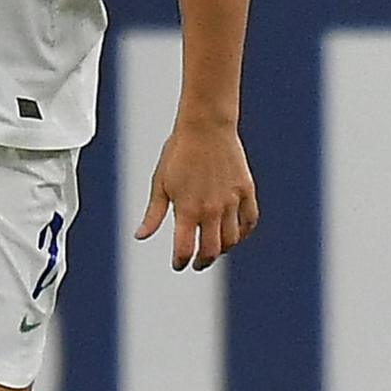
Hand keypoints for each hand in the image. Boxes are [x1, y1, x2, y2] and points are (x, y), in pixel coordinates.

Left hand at [136, 117, 258, 269]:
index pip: (185, 250)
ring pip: (231, 240)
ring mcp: (231, 202)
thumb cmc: (178, 152)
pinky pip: (249, 221)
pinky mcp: (246, 191)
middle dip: (202, 262)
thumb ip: (153, 214)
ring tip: (214, 248)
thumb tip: (141, 236)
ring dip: (222, 250)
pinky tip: (236, 234)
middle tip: (197, 263)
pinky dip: (243, 233)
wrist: (205, 127)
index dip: (180, 262)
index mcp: (187, 210)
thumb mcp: (160, 183)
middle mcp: (211, 210)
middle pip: (211, 251)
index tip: (178, 264)